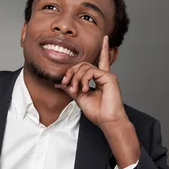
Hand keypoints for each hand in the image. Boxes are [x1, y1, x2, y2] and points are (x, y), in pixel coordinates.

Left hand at [56, 35, 140, 167]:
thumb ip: (71, 88)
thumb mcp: (79, 98)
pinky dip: (84, 79)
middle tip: (67, 83)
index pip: (101, 59)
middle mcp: (103, 75)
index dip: (104, 48)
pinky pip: (91, 71)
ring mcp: (107, 75)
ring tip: (76, 90)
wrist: (106, 120)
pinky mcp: (109, 77)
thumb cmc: (97, 111)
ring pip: (85, 67)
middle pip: (84, 64)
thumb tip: (59, 83)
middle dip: (72, 72)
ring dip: (76, 78)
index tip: (96, 47)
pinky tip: (84, 89)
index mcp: (99, 78)